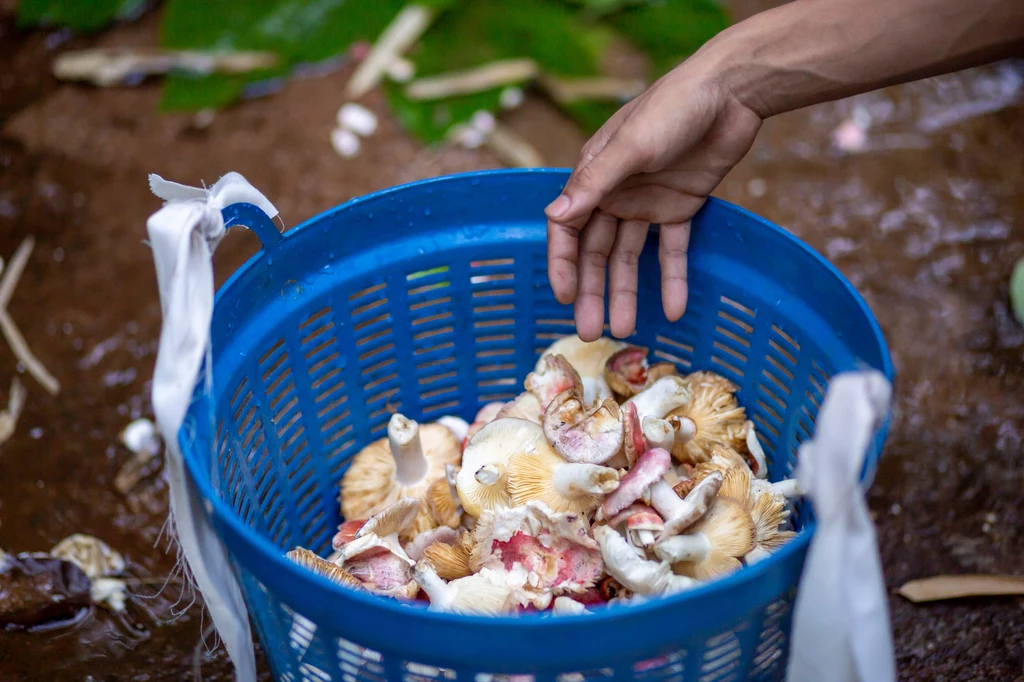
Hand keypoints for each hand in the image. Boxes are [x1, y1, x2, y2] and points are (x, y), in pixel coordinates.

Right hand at [544, 56, 762, 341]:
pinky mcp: (681, 208)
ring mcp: (647, 203)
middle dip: (592, 291)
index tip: (564, 297)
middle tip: (589, 332)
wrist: (732, 92)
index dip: (563, 264)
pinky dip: (672, 279)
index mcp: (594, 176)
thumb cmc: (673, 107)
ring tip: (625, 330)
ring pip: (630, 257)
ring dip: (627, 293)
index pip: (568, 229)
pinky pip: (672, 250)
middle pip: (597, 252)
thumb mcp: (632, 145)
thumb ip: (595, 183)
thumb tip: (555, 215)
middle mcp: (615, 193)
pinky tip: (673, 310)